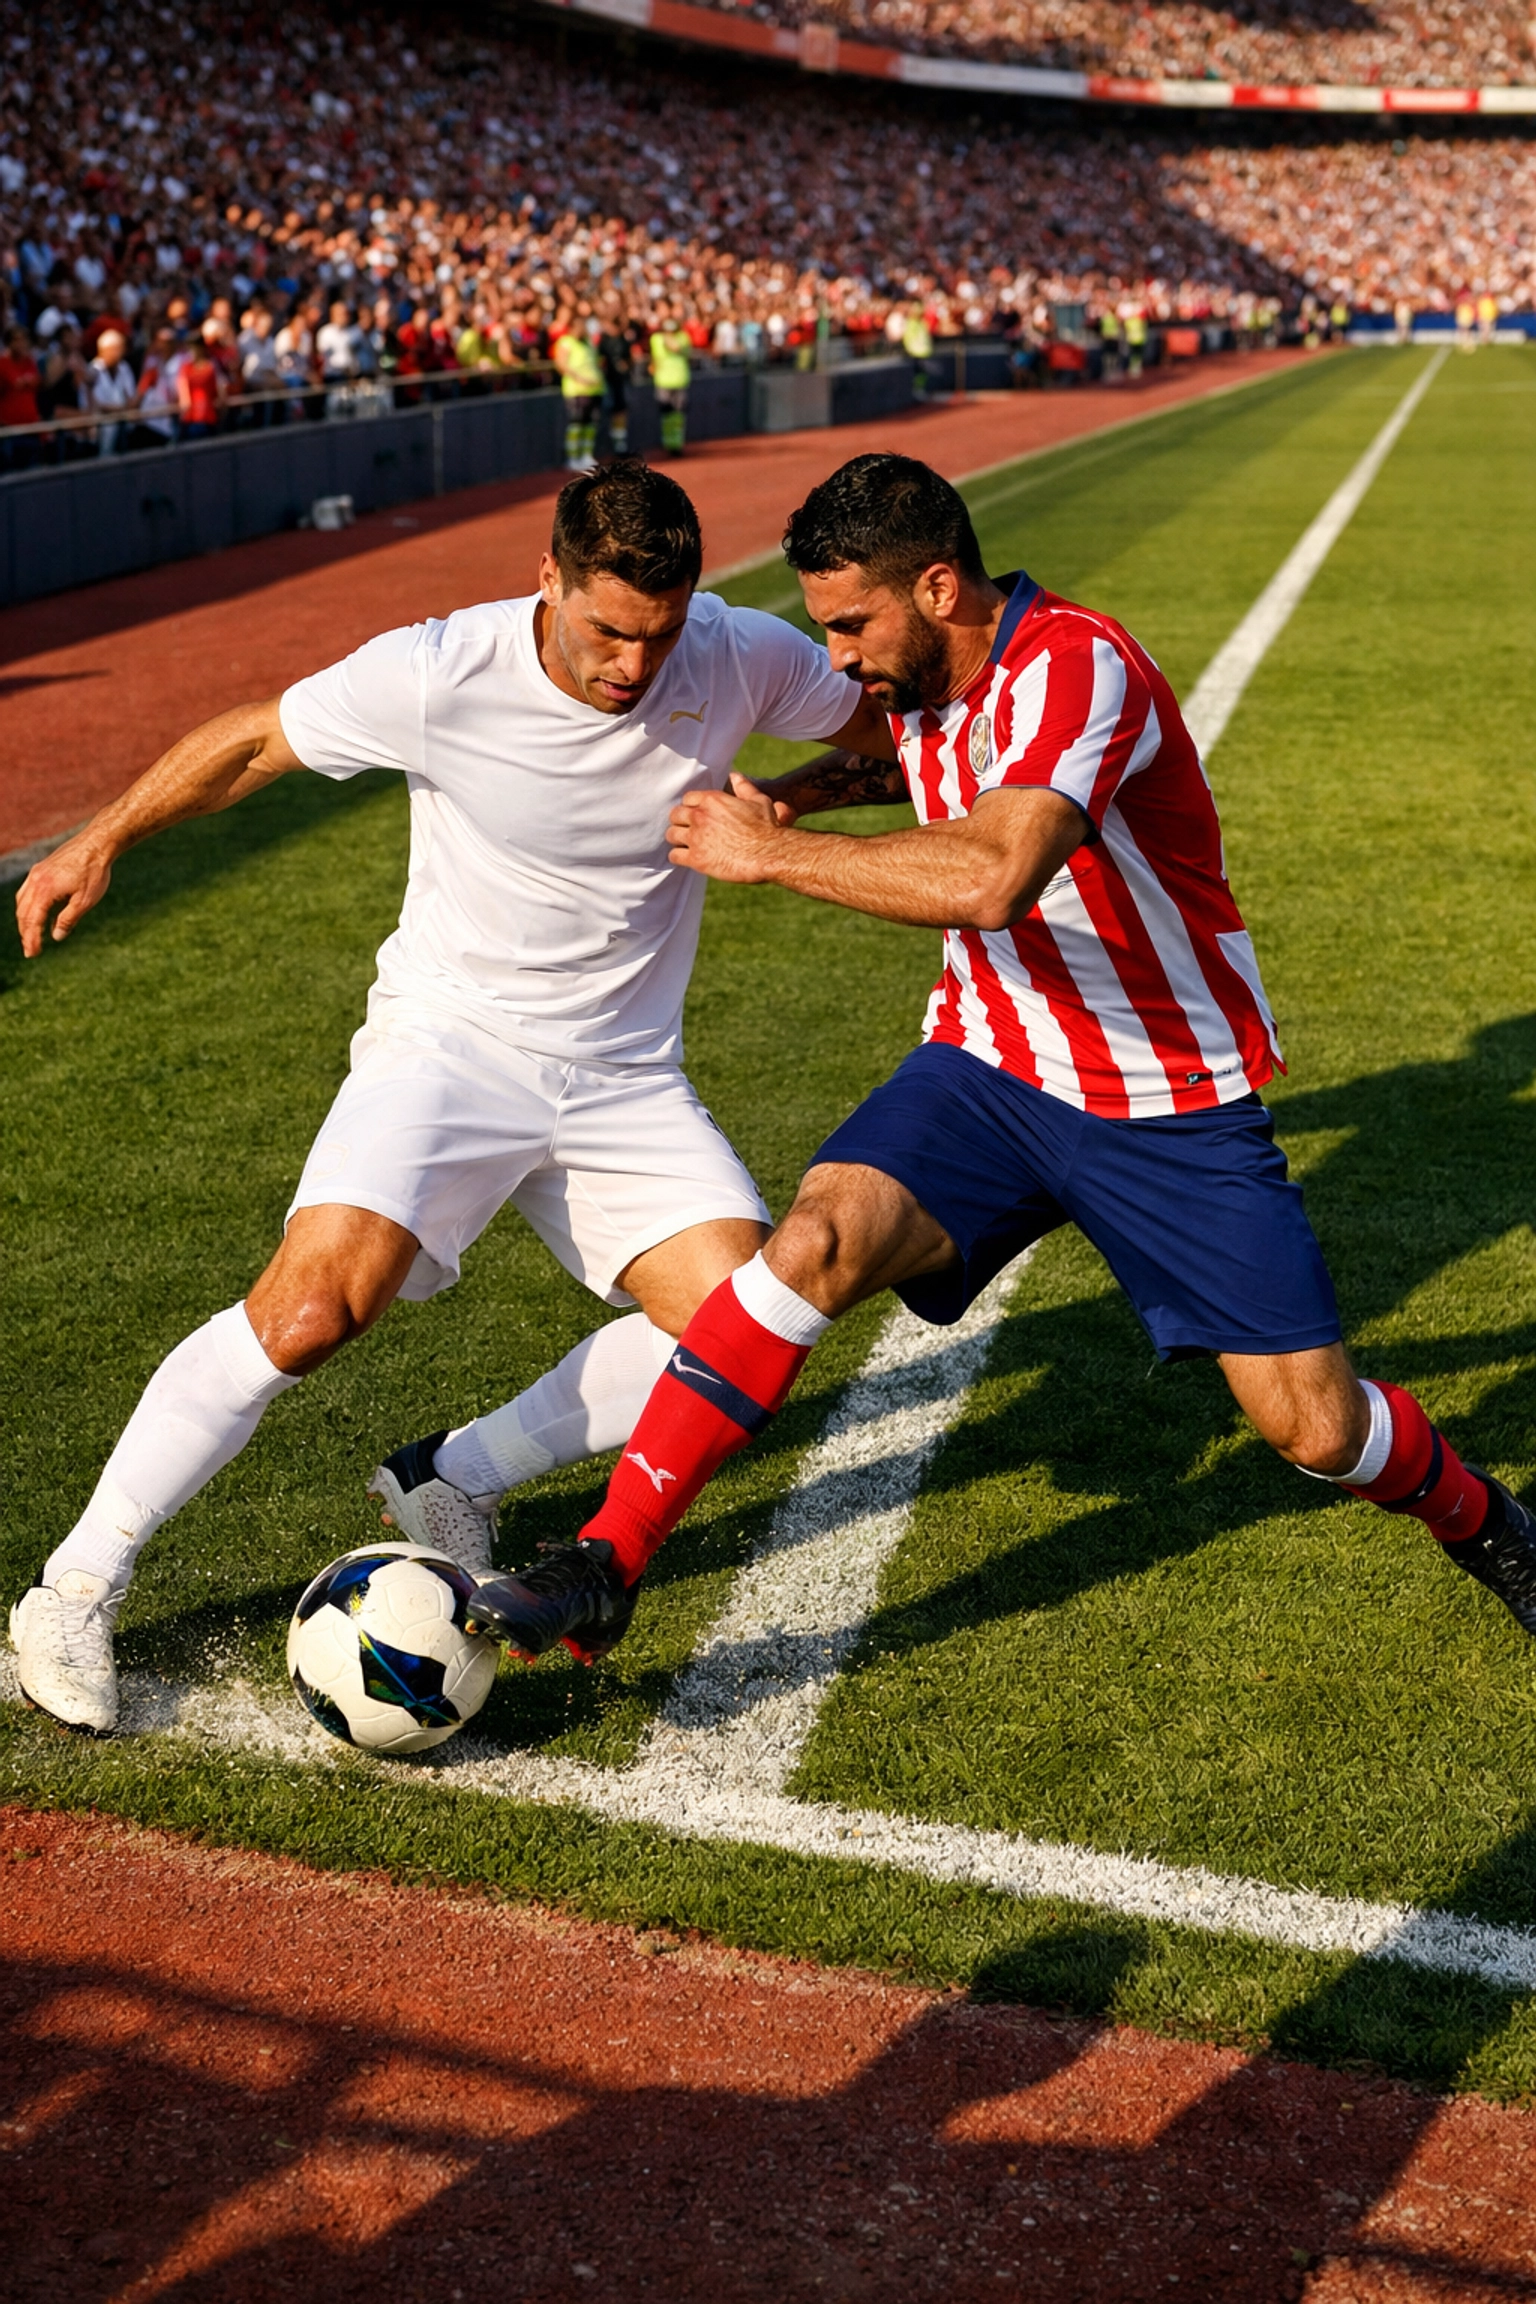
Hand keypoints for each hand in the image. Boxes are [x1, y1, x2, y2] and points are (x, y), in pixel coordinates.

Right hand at [15, 835, 114, 957]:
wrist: (97, 843)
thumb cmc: (94, 872)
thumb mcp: (85, 901)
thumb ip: (68, 919)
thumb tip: (56, 936)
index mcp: (45, 890)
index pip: (32, 920)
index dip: (31, 939)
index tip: (32, 953)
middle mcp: (35, 881)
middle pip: (23, 912)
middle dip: (25, 933)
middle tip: (30, 950)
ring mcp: (36, 873)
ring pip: (22, 901)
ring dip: (24, 920)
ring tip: (30, 935)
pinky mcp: (41, 869)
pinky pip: (27, 891)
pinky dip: (28, 906)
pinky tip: (36, 914)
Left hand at [667, 773, 790, 882]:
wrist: (769, 853)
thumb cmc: (766, 827)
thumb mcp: (758, 800)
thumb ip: (744, 787)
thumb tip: (735, 775)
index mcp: (712, 800)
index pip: (687, 799)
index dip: (691, 807)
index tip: (695, 815)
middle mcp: (700, 816)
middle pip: (675, 815)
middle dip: (680, 822)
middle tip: (688, 829)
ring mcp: (696, 837)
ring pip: (671, 835)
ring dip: (677, 839)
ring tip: (685, 844)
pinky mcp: (696, 858)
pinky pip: (674, 856)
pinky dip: (678, 857)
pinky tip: (687, 858)